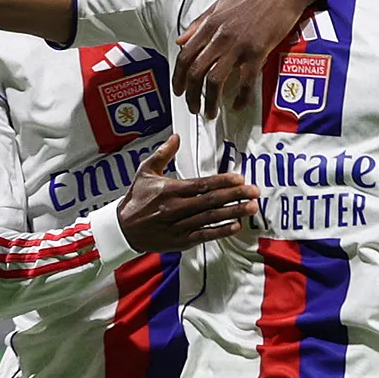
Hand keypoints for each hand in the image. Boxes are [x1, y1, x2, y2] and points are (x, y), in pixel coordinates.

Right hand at [116, 136, 259, 250]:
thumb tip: (176, 136)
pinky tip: (236, 226)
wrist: (123, 230)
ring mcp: (179, 226)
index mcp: (169, 190)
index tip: (240, 178)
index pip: (201, 185)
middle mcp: (175, 208)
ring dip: (233, 213)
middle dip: (235, 196)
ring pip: (210, 218)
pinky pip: (204, 236)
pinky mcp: (180, 241)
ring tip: (251, 207)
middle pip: (210, 201)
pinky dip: (220, 232)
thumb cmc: (137, 199)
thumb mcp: (145, 172)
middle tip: (254, 191)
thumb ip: (163, 154)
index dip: (222, 182)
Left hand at [173, 0, 336, 117]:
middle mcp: (220, 36)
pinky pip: (245, 81)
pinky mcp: (257, 52)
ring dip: (210, 101)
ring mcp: (238, 45)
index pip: (185, 56)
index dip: (178, 77)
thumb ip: (198, 24)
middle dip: (191, 95)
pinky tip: (237, 106)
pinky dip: (240, 98)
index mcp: (209, 25)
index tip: (179, 91)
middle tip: (193, 108)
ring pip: (215, 80)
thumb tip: (180, 41)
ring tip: (210, 112)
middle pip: (196, 71)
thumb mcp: (219, 6)